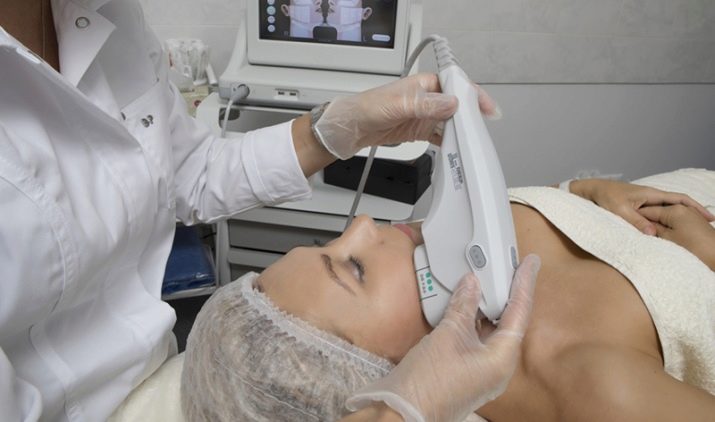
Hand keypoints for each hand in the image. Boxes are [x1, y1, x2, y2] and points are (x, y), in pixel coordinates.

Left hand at [313, 73, 499, 159]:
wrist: (351, 127)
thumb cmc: (368, 107)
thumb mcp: (399, 105)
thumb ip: (427, 105)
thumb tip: (453, 103)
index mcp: (425, 84)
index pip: (457, 86)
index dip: (475, 96)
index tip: (487, 109)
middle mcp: (428, 98)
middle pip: (458, 106)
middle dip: (471, 118)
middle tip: (481, 132)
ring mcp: (425, 115)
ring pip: (452, 123)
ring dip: (461, 133)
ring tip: (471, 144)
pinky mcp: (420, 130)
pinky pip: (441, 136)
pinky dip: (450, 143)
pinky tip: (455, 150)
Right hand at [345, 255, 540, 421]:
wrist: (403, 411)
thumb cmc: (428, 383)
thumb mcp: (448, 335)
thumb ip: (463, 306)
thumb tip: (471, 284)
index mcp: (502, 359)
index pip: (519, 313)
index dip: (524, 285)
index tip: (530, 264)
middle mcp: (495, 367)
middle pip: (507, 322)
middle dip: (506, 294)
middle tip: (508, 268)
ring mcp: (479, 370)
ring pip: (489, 330)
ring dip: (485, 306)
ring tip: (485, 280)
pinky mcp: (463, 370)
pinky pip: (474, 338)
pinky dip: (471, 319)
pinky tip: (463, 305)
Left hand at [569, 179, 714, 234]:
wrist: (591, 190)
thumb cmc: (604, 197)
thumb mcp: (619, 210)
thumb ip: (636, 221)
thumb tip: (653, 233)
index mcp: (650, 194)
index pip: (680, 199)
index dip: (696, 208)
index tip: (709, 217)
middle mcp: (651, 196)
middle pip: (677, 205)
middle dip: (692, 214)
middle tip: (706, 227)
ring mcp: (645, 201)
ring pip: (667, 211)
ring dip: (679, 219)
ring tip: (691, 231)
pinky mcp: (638, 207)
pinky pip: (657, 214)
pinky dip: (665, 221)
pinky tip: (668, 230)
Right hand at [639, 205, 714, 270]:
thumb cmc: (694, 247)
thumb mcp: (669, 238)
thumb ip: (655, 229)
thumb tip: (645, 226)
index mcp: (674, 209)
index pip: (649, 210)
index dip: (638, 217)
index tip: (629, 224)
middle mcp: (683, 208)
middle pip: (659, 211)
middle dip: (650, 220)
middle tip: (640, 231)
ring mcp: (690, 213)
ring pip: (668, 216)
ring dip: (660, 224)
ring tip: (653, 235)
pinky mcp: (695, 220)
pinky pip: (677, 219)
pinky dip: (670, 225)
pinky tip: (667, 234)